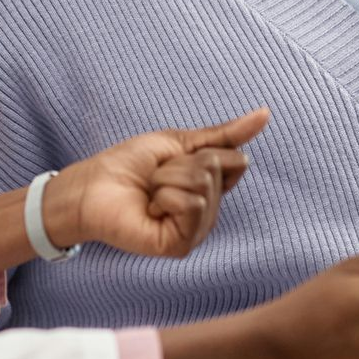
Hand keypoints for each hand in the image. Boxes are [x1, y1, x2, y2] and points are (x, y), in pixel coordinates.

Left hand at [48, 108, 268, 258]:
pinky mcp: (180, 245)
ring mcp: (196, 231)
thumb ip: (224, 134)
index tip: (174, 159)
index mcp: (212, 190)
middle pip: (216, 169)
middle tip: (154, 178)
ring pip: (203, 185)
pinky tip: (149, 208)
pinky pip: (191, 205)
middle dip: (179, 164)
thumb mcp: (181, 142)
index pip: (236, 161)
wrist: (92, 185)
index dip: (203, 151)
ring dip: (167, 178)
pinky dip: (164, 196)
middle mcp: (209, 213)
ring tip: (150, 192)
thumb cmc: (130, 165)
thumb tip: (266, 113)